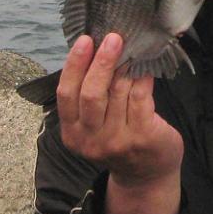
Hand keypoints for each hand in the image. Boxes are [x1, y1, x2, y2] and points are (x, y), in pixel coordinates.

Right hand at [56, 33, 182, 213]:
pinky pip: (140, 97)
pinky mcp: (142, 137)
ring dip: (125, 67)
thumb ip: (89, 96)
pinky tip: (145, 66)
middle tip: (112, 38)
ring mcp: (117, 141)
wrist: (145, 175)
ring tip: (131, 47)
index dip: (74, 65)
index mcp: (72, 133)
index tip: (84, 40)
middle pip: (91, 94)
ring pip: (118, 92)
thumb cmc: (118, 138)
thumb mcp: (93, 126)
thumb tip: (94, 49)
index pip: (66, 95)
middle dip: (101, 62)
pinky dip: (142, 78)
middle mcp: (91, 140)